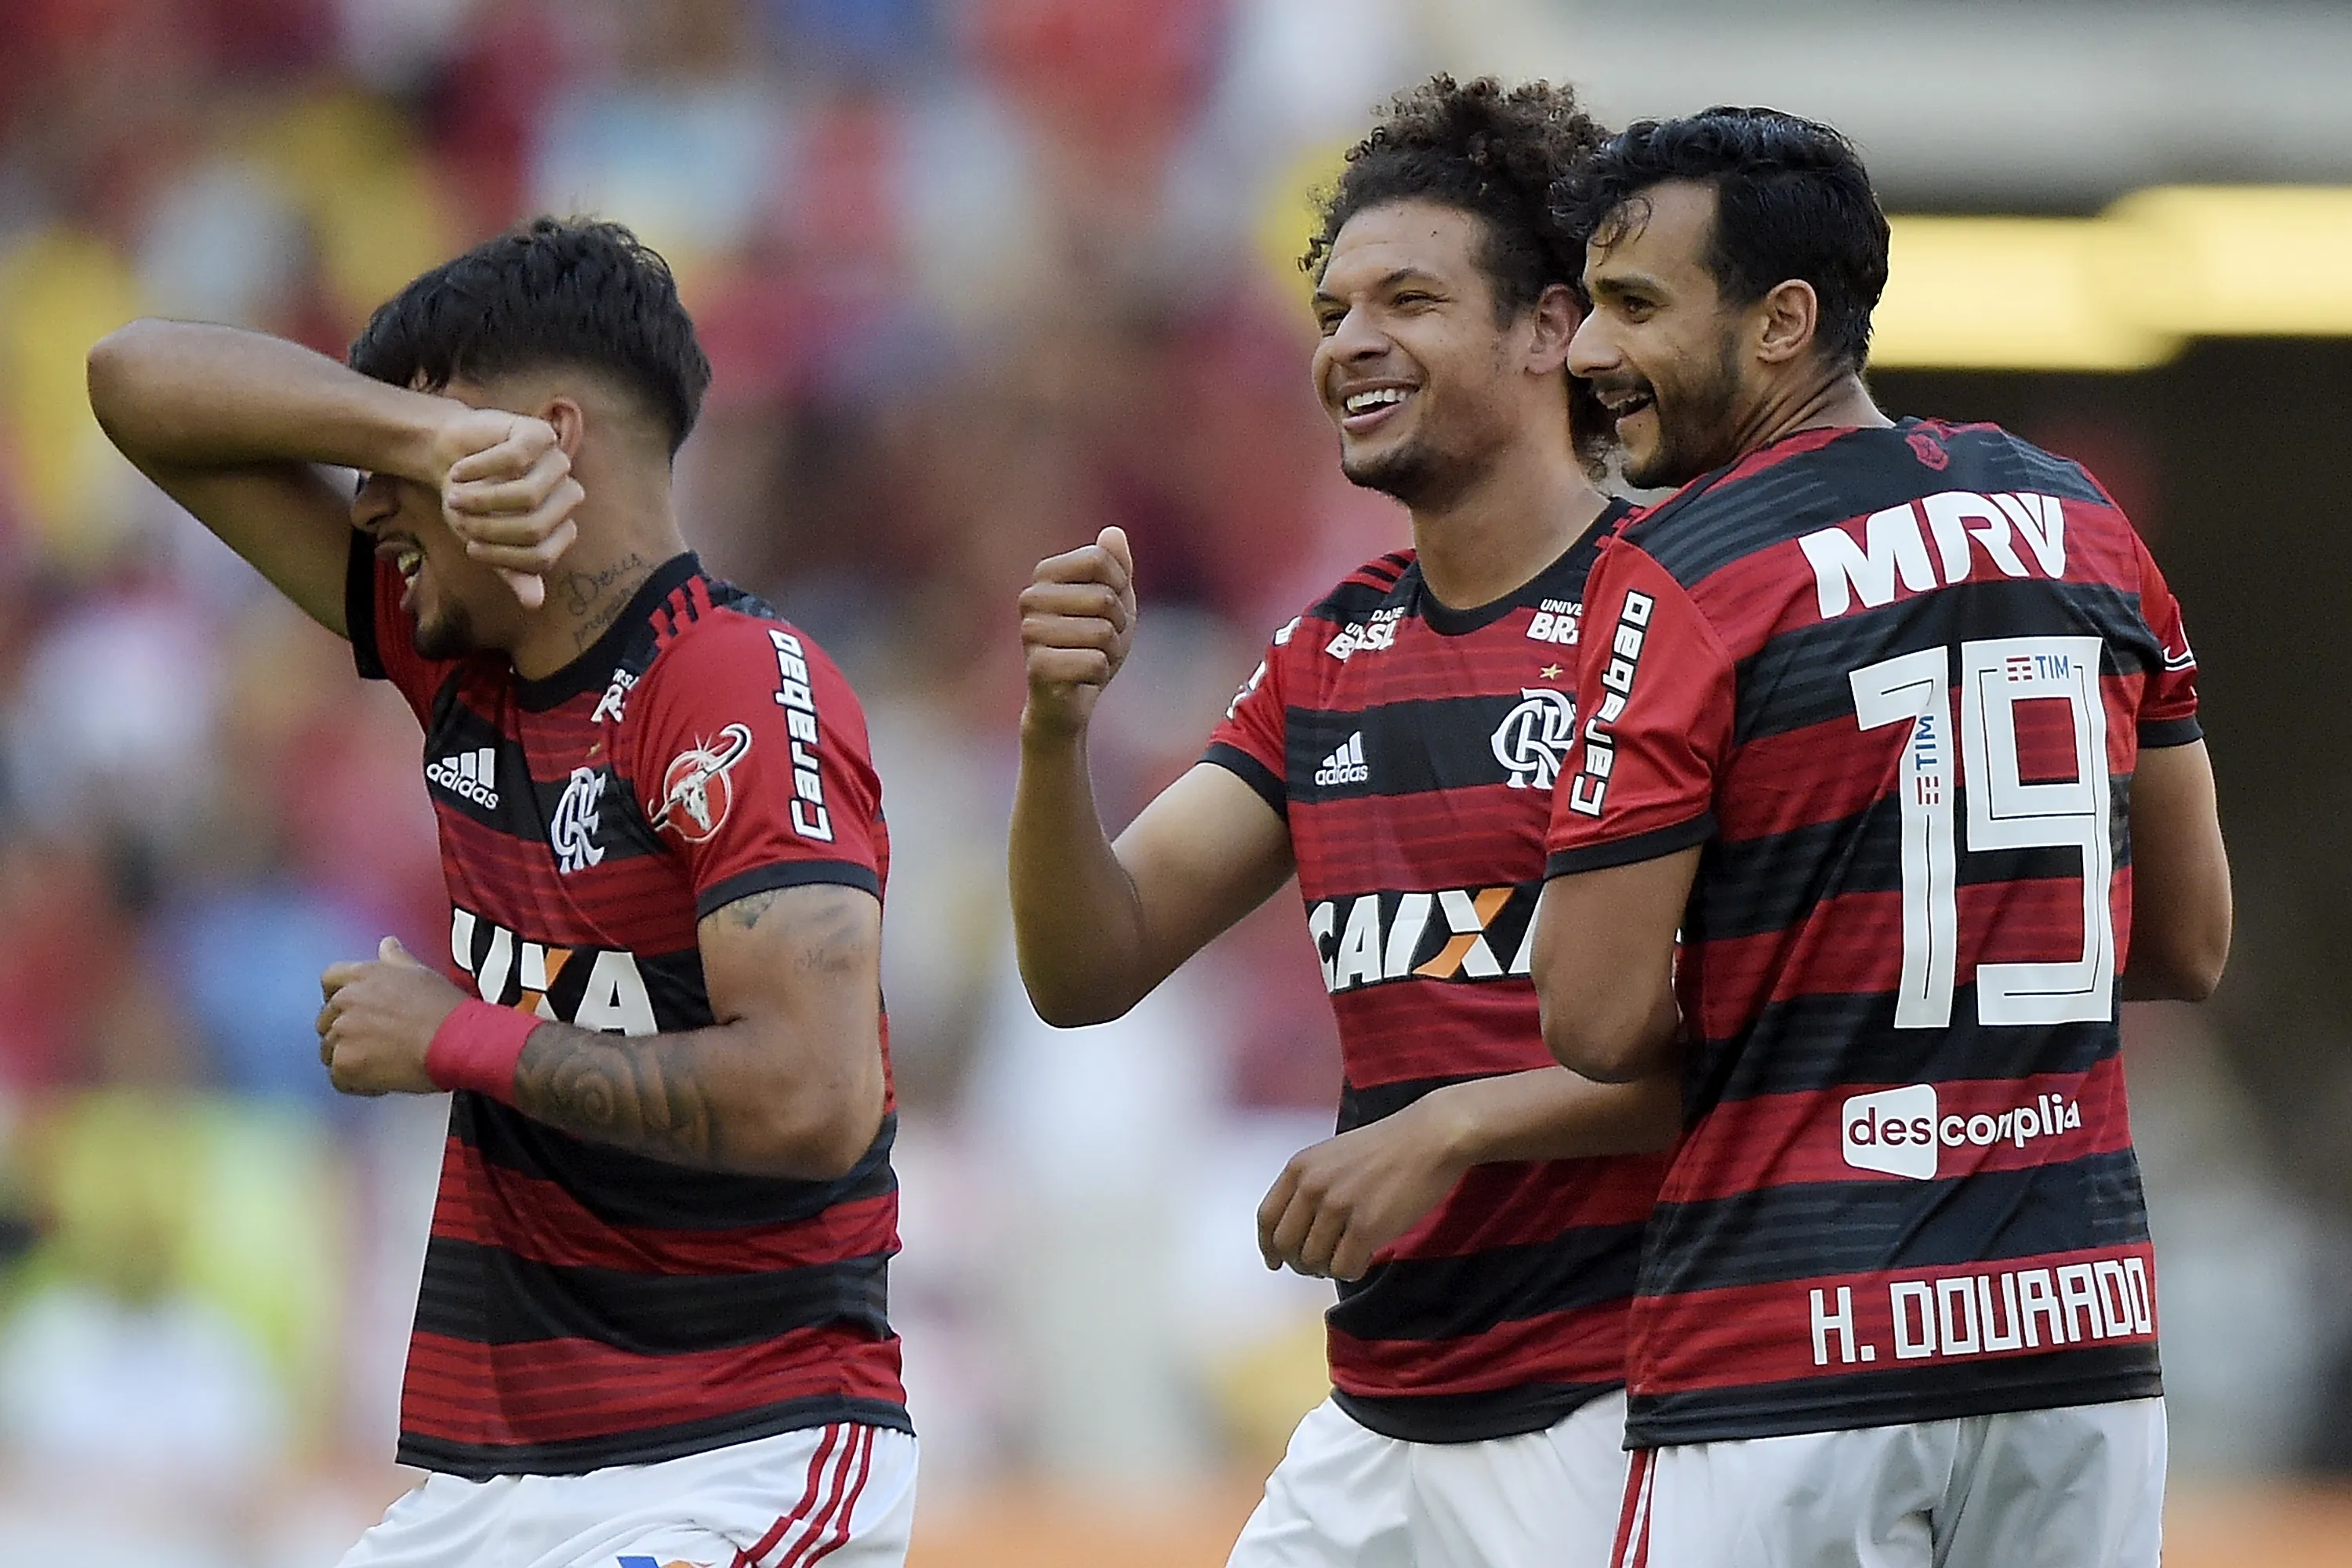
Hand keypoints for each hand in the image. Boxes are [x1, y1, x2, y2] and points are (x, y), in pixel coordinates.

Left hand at [316, 937, 463, 1096]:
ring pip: (329, 1051)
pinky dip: (356, 1083)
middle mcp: (346, 1001)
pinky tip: (381, 1081)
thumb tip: (387, 945)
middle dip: (344, 1032)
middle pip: (326, 1020)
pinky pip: (338, 1078)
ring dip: (349, 1059)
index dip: (338, 996)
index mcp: (363, 976)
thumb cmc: (445, 1009)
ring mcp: (343, 1032)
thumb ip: (396, 959)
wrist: (455, 1040)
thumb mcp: (421, 974)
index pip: (329, 980)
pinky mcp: (345, 1063)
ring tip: (380, 1064)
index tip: (351, 1010)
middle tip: (373, 1044)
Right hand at [425, 407, 584, 608]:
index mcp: (560, 525)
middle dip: (488, 528)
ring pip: (528, 494)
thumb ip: (511, 571)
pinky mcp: (540, 434)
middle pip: (535, 527)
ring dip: (480, 499)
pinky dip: (478, 469)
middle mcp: (566, 495)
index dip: (501, 556)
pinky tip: (458, 471)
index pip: (542, 556)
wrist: (448, 455)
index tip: (470, 547)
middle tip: (459, 518)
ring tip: (455, 496)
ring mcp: (557, 462)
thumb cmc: (471, 503)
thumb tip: (534, 603)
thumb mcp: (487, 542)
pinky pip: (514, 459)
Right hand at [1019, 526, 1136, 741]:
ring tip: (1089, 659)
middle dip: (1117, 625)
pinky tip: (1081, 679)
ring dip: (1110, 652)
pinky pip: (1096, 663)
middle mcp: (1030, 598)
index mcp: (1045, 574)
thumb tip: (1114, 532)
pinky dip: (1100, 674)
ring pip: (1102, 633)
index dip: (1119, 587)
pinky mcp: (1038, 667)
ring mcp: (1030, 632)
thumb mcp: (1113, 601)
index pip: (1099, 559)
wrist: (1068, 700)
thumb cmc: (1091, 644)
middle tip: (1099, 641)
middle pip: (1103, 597)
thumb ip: (1116, 566)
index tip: (1108, 608)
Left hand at [1256, 1098, 1471, 1280]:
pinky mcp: (1367, 1227)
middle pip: (1286, 1245)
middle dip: (1299, 1262)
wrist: (1431, 1136)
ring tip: (1347, 1257)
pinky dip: (1352, 1271)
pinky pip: (1344, 1268)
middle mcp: (1312, 1186)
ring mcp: (1338, 1206)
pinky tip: (1365, 1258)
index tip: (1275, 1262)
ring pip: (1313, 1261)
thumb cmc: (1387, 1147)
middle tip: (1319, 1266)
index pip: (1267, 1218)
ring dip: (1327, 1268)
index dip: (1267, 1246)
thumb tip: (1295, 1232)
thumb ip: (1310, 1186)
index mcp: (1300, 1167)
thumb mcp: (1333, 1156)